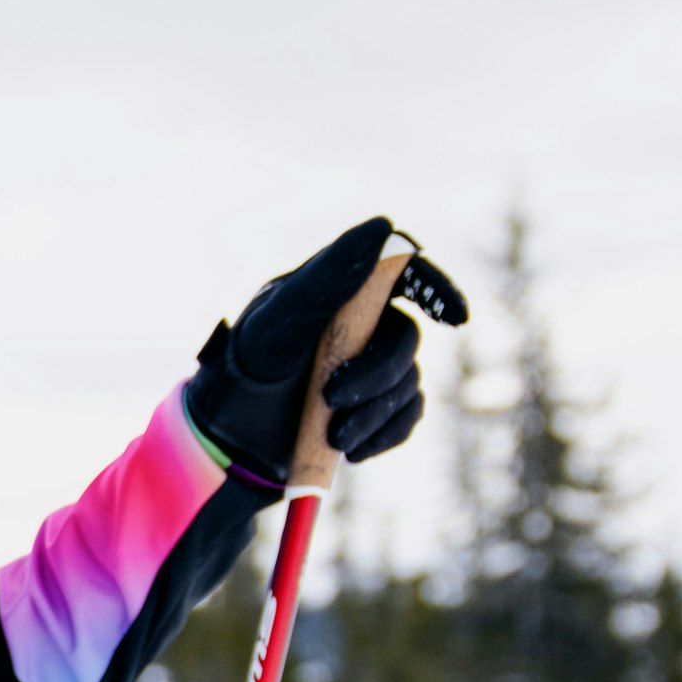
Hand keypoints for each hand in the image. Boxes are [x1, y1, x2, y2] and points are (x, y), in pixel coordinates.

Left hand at [183, 218, 469, 490]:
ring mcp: (370, 370)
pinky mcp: (373, 413)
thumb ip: (328, 275)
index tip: (455, 316)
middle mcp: (361, 326)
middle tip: (331, 397)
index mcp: (341, 292)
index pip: (404, 274)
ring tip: (332, 437)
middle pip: (406, 339)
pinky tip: (351, 452)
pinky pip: (406, 420)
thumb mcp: (278, 320)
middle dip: (377, 374)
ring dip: (375, 414)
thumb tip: (385, 228)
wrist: (226, 441)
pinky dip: (384, 436)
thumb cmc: (244, 368)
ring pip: (408, 385)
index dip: (437, 289)